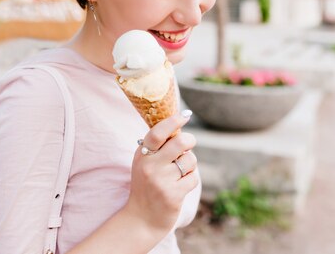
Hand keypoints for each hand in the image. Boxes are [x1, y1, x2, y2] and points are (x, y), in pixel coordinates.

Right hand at [124, 111, 198, 235]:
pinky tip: (180, 185)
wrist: (141, 219)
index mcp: (142, 155)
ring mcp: (161, 181)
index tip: (185, 115)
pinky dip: (190, 179)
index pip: (157, 132)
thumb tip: (178, 125)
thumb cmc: (146, 186)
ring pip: (190, 160)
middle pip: (180, 143)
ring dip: (190, 164)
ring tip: (180, 171)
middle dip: (190, 140)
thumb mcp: (144, 163)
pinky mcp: (173, 195)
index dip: (173, 121)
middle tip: (188, 143)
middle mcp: (150, 166)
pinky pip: (193, 178)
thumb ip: (157, 147)